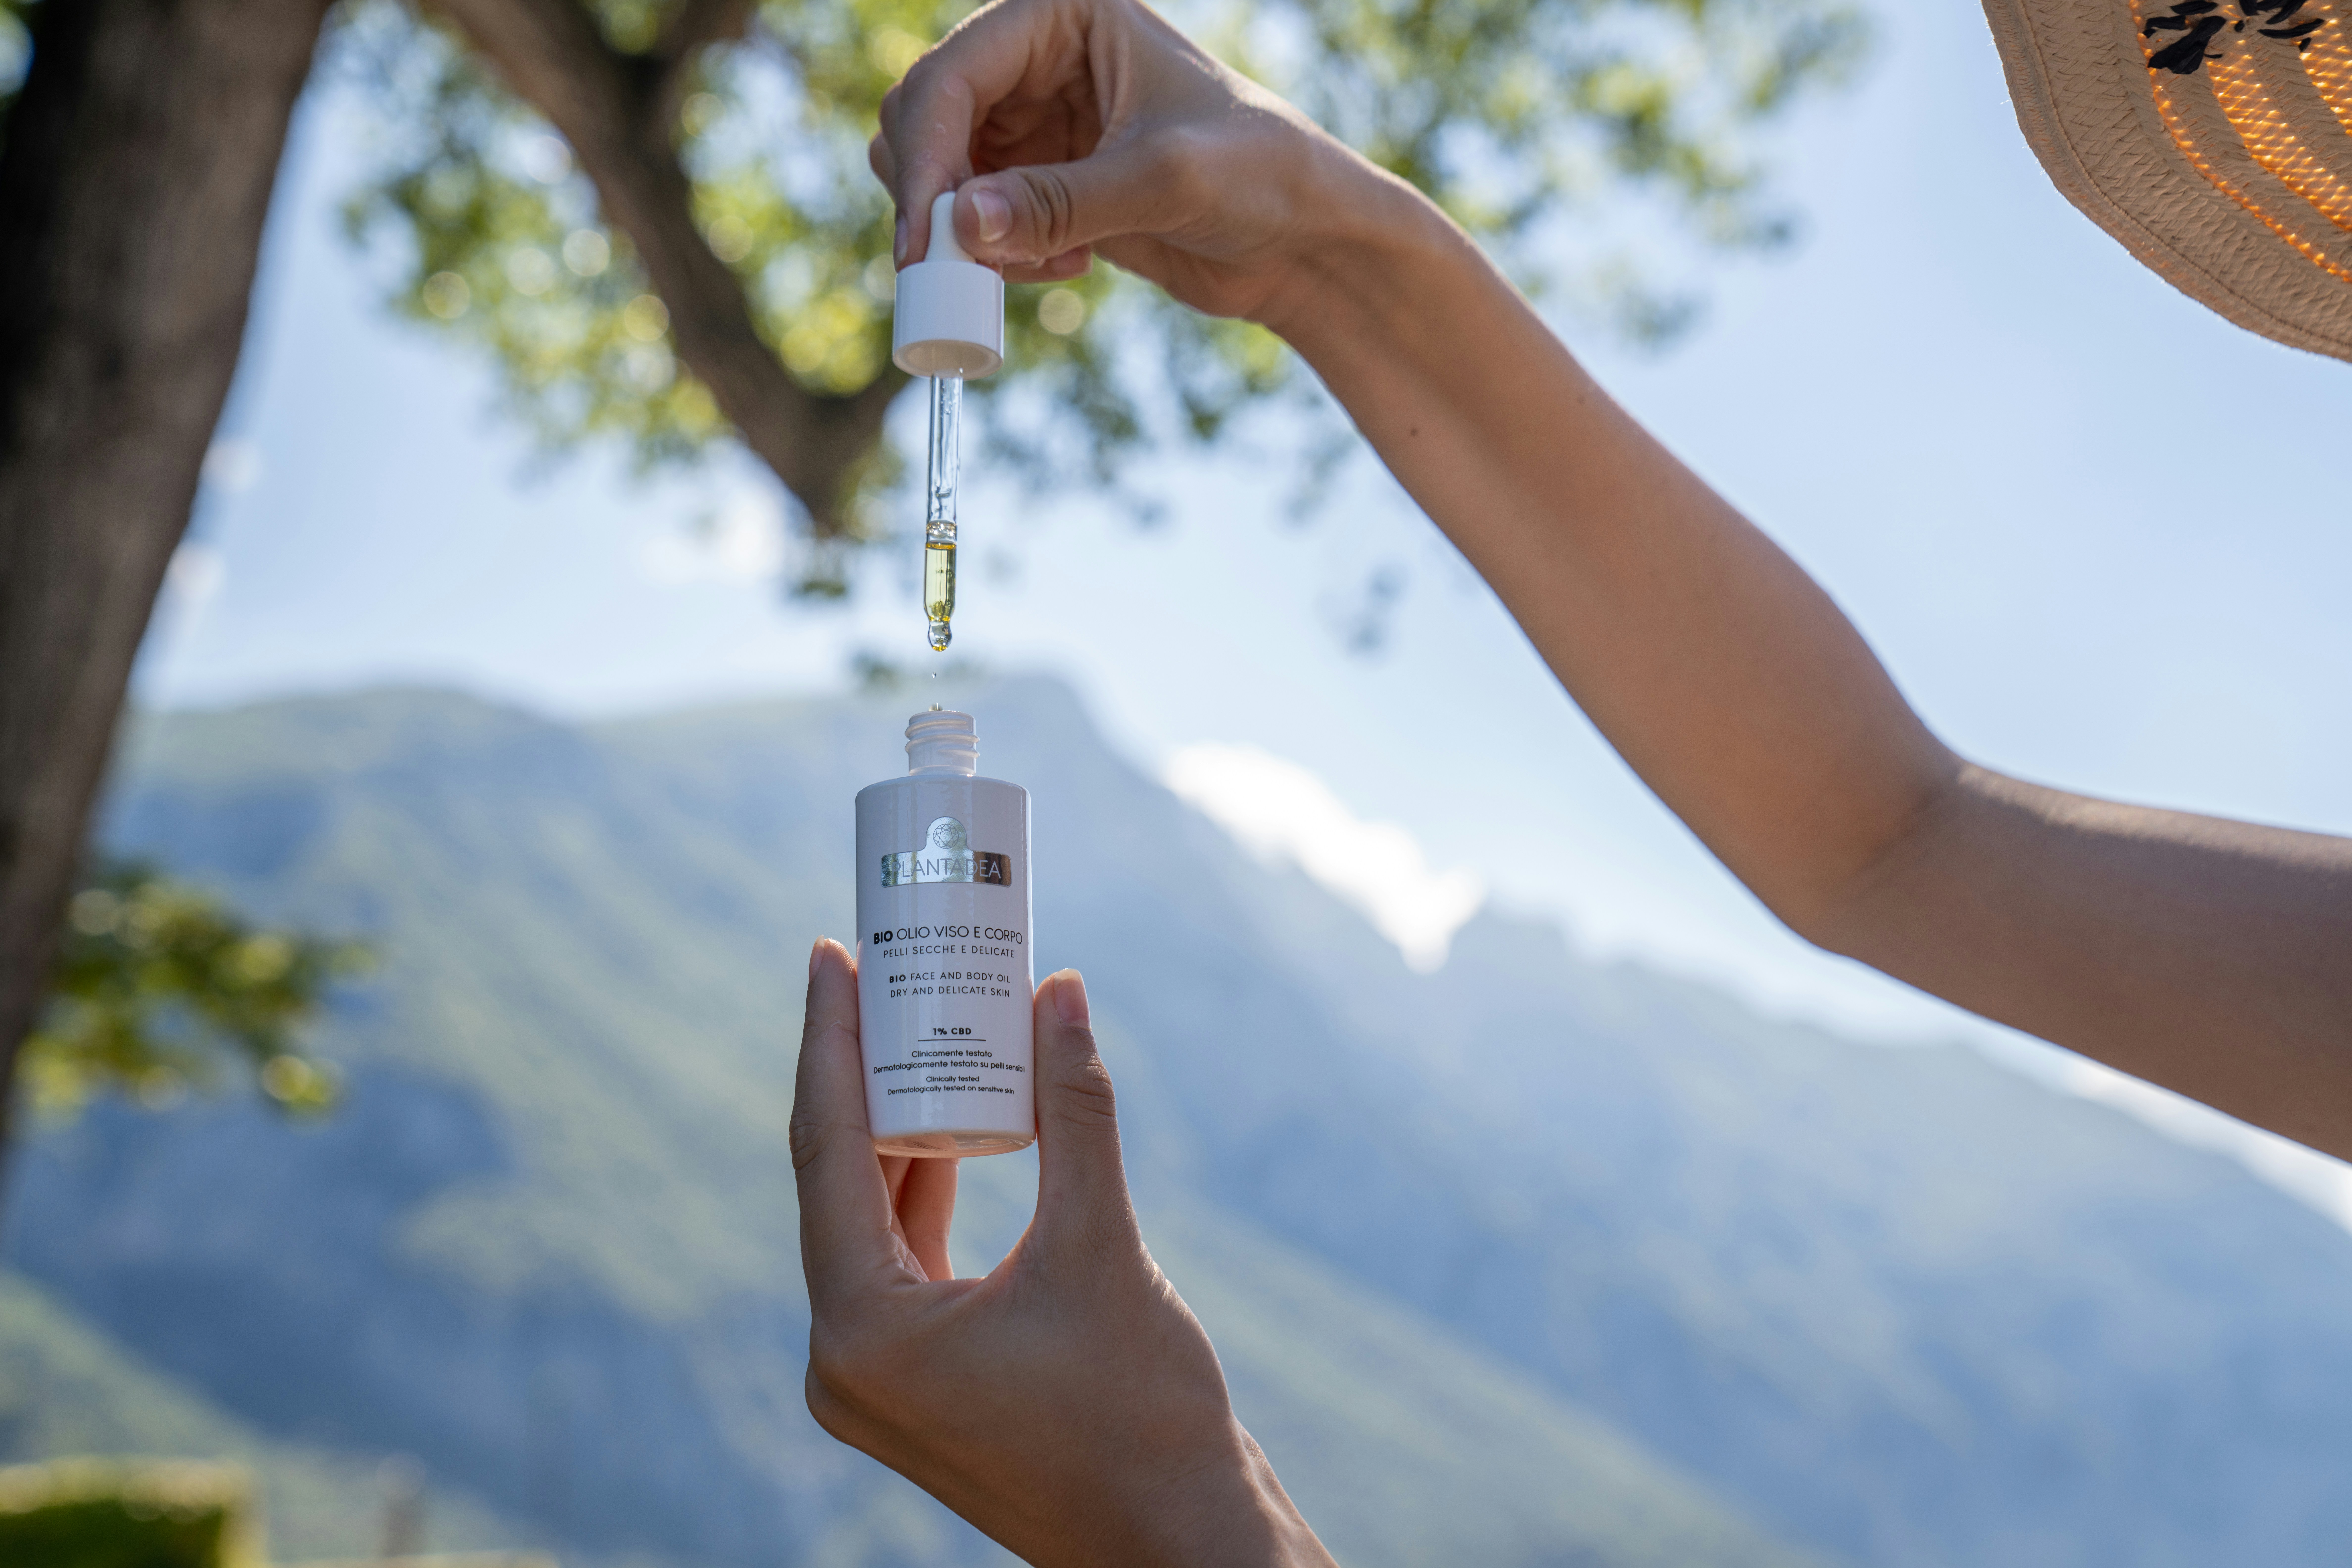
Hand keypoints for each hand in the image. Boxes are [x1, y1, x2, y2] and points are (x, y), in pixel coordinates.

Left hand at [793, 939, 1335, 1567]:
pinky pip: (902, 1258)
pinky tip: (956, 1119)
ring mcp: (877, 1378)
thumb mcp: (1104, 1245)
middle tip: (880, 970)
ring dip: (902, 1126)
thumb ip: (1077, 1113)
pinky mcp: (917, 1380)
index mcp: (864, 1334)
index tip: (831, 953)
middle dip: (866, 1071)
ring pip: (871, 1217)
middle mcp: (846, 1361)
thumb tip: (1060, 993)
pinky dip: (926, 1186)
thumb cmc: (1142, 1411)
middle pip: (838, 1180)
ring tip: (923, 1025)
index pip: (827, 1152)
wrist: (1177, 1536)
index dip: (829, 1042)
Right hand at [869, 0, 1398, 325]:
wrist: (1302, 238)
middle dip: (933, 197)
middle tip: (959, 269)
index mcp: (1062, 16)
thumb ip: (1060, 203)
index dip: (926, 158)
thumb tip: (958, 227)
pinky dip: (998, 254)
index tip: (927, 240)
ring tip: (1040, 265)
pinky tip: (1066, 268)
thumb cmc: (1259, 176)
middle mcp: (1037, 61)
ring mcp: (1035, 123)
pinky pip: (975, 219)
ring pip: (940, 173)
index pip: (951, 76)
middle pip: (924, 119)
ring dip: (967, 232)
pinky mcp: (1042, 182)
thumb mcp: (1164, 179)